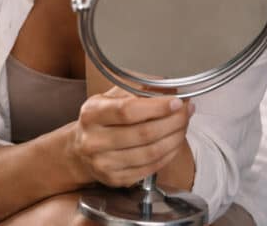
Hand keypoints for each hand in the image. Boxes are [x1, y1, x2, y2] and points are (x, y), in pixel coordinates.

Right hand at [67, 86, 194, 187]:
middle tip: (186, 112)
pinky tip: (174, 143)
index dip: (157, 107)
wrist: (80, 150)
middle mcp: (94, 140)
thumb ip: (138, 89)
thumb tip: (168, 86)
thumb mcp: (111, 97)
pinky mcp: (115, 179)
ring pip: (151, 152)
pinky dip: (168, 155)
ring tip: (183, 126)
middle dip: (173, 121)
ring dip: (175, 138)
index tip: (177, 102)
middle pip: (144, 133)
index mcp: (92, 114)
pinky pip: (150, 168)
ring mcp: (104, 163)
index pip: (128, 111)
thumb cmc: (101, 119)